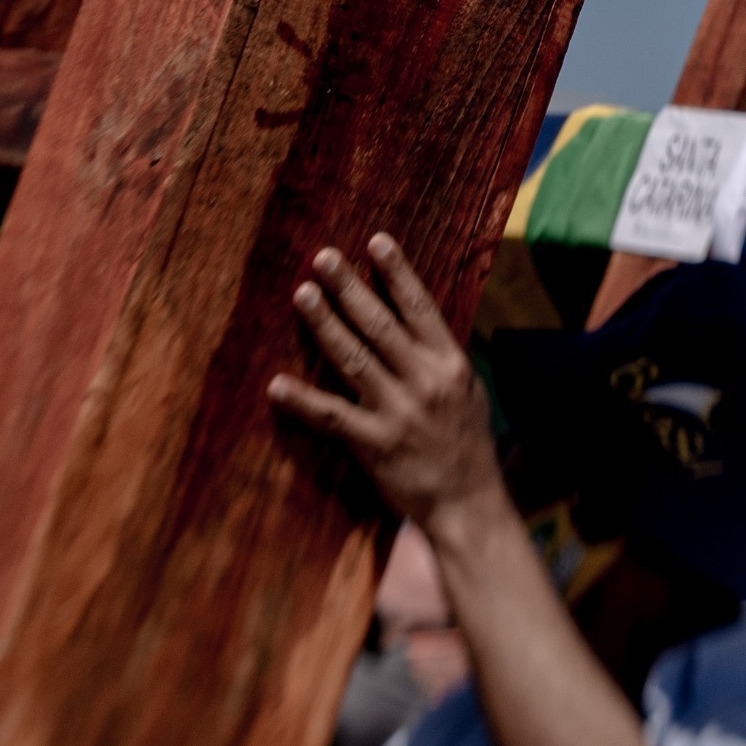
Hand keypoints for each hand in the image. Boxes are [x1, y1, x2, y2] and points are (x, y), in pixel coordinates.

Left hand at [267, 234, 505, 534]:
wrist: (469, 505)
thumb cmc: (466, 442)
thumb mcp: (468, 389)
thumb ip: (440, 353)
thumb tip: (413, 311)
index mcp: (449, 363)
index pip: (420, 308)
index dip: (397, 272)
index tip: (374, 241)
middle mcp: (424, 382)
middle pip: (380, 325)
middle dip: (350, 288)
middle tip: (323, 257)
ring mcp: (398, 413)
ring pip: (354, 360)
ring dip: (325, 325)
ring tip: (302, 294)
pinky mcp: (375, 445)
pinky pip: (333, 417)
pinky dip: (303, 400)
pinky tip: (276, 384)